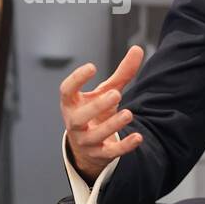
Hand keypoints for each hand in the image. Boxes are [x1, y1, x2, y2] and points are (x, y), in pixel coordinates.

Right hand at [59, 45, 145, 184]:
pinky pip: (110, 152)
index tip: (91, 67)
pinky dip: (124, 146)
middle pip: (79, 117)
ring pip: (95, 136)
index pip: (66, 91)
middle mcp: (74, 123)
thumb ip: (121, 73)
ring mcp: (85, 140)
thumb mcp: (106, 91)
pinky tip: (138, 137)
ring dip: (112, 125)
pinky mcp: (99, 154)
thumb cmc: (95, 111)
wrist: (89, 144)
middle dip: (97, 106)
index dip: (76, 79)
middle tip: (115, 94)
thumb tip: (138, 49)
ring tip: (128, 114)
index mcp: (71, 104)